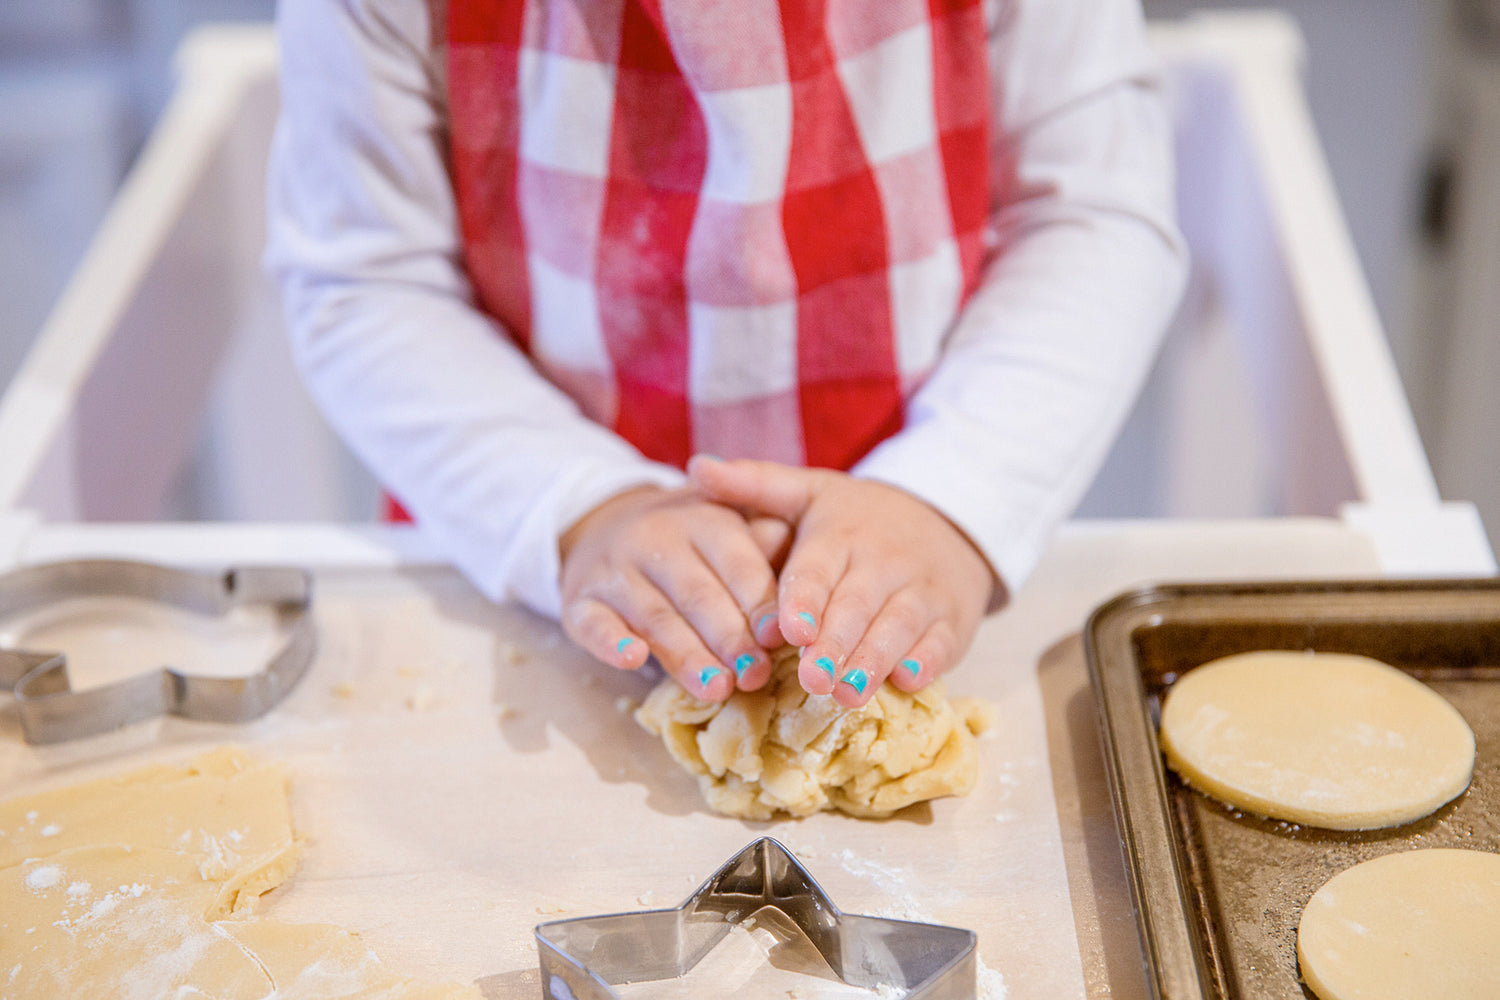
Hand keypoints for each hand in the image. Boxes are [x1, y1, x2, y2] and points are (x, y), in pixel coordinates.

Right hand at [559, 486, 784, 700]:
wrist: (604, 524)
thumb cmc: (689, 540)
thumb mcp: (727, 527)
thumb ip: (762, 541)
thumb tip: (792, 545)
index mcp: (703, 518)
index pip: (736, 562)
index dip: (759, 602)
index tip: (780, 638)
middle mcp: (656, 537)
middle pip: (698, 593)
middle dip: (729, 637)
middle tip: (756, 675)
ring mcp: (614, 570)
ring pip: (654, 615)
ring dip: (686, 654)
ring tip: (717, 689)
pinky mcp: (579, 601)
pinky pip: (594, 623)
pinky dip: (612, 641)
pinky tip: (632, 659)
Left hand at [688, 457, 995, 706]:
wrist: (947, 524)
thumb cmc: (860, 519)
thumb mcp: (811, 492)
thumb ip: (756, 486)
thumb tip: (695, 468)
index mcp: (841, 533)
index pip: (819, 568)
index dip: (805, 600)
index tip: (789, 630)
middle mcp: (883, 562)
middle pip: (857, 606)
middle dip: (835, 644)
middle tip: (811, 680)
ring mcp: (921, 592)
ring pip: (898, 627)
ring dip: (874, 660)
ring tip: (847, 695)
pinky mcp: (951, 622)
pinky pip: (941, 643)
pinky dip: (927, 661)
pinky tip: (908, 681)